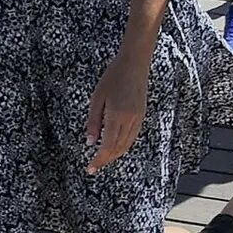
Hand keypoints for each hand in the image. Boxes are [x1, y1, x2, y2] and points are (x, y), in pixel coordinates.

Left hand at [85, 48, 150, 172]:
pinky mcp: (142, 115)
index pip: (107, 146)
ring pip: (127, 145)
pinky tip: (115, 145)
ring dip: (115, 154)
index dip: (99, 160)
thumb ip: (93, 122)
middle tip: (94, 166)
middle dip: (106, 160)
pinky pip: (132, 137)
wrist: (135, 63)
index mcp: (117, 116)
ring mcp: (138, 118)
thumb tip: (90, 142)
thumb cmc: (113, 77)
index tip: (90, 168)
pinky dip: (123, 145)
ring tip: (102, 158)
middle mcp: (130, 120)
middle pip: (118, 149)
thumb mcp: (97, 98)